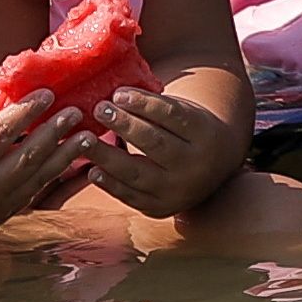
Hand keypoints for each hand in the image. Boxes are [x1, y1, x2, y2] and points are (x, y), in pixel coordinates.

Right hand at [0, 86, 94, 227]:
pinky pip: (33, 195)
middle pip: (29, 156)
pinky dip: (54, 178)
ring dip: (64, 157)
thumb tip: (16, 85)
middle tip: (76, 112)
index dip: (29, 110)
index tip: (49, 92)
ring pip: (38, 179)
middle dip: (56, 132)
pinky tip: (71, 162)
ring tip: (86, 136)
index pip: (6, 130)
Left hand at [83, 83, 244, 218]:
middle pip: (155, 143)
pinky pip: (131, 196)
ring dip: (107, 156)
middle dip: (125, 125)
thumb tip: (116, 93)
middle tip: (99, 109)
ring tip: (85, 140)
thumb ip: (156, 105)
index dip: (144, 104)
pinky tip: (93, 170)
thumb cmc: (189, 132)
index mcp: (204, 134)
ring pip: (138, 172)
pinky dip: (110, 184)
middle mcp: (194, 164)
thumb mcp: (186, 113)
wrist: (216, 169)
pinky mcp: (161, 208)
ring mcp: (178, 190)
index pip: (172, 116)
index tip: (118, 93)